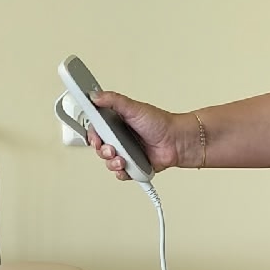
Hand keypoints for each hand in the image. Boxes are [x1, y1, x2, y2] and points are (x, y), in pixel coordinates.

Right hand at [83, 91, 197, 177]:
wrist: (177, 141)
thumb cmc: (161, 123)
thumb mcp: (134, 107)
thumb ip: (113, 100)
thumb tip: (95, 95)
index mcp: (117, 122)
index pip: (96, 129)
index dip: (93, 135)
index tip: (95, 137)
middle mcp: (120, 138)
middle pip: (100, 148)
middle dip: (102, 150)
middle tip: (111, 148)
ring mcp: (126, 153)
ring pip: (108, 162)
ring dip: (112, 162)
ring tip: (123, 158)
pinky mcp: (133, 166)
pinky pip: (121, 174)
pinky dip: (122, 172)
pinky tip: (128, 166)